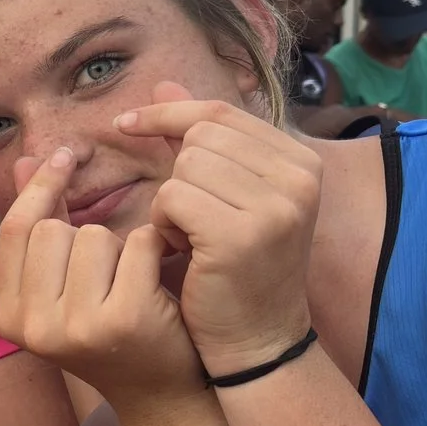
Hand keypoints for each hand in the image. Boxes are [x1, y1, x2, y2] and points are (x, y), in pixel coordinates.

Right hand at [0, 147, 200, 403]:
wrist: (161, 395)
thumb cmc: (110, 330)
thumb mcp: (63, 286)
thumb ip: (41, 225)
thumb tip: (27, 159)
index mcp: (9, 319)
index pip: (14, 230)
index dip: (40, 187)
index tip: (65, 157)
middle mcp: (35, 327)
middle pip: (53, 228)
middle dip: (86, 233)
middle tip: (107, 273)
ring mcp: (78, 325)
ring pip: (95, 234)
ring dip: (120, 246)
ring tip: (130, 283)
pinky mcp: (125, 318)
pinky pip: (138, 244)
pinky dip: (154, 251)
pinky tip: (158, 282)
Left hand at [118, 83, 323, 375]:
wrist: (257, 341)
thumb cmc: (237, 269)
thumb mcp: (230, 196)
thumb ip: (202, 141)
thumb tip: (163, 84)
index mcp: (301, 160)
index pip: (220, 112)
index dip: (168, 113)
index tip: (126, 123)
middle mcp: (299, 177)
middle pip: (200, 137)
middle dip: (178, 175)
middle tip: (192, 221)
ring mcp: (275, 205)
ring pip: (184, 166)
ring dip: (172, 202)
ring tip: (194, 239)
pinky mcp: (242, 234)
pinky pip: (173, 197)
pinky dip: (166, 223)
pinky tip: (186, 252)